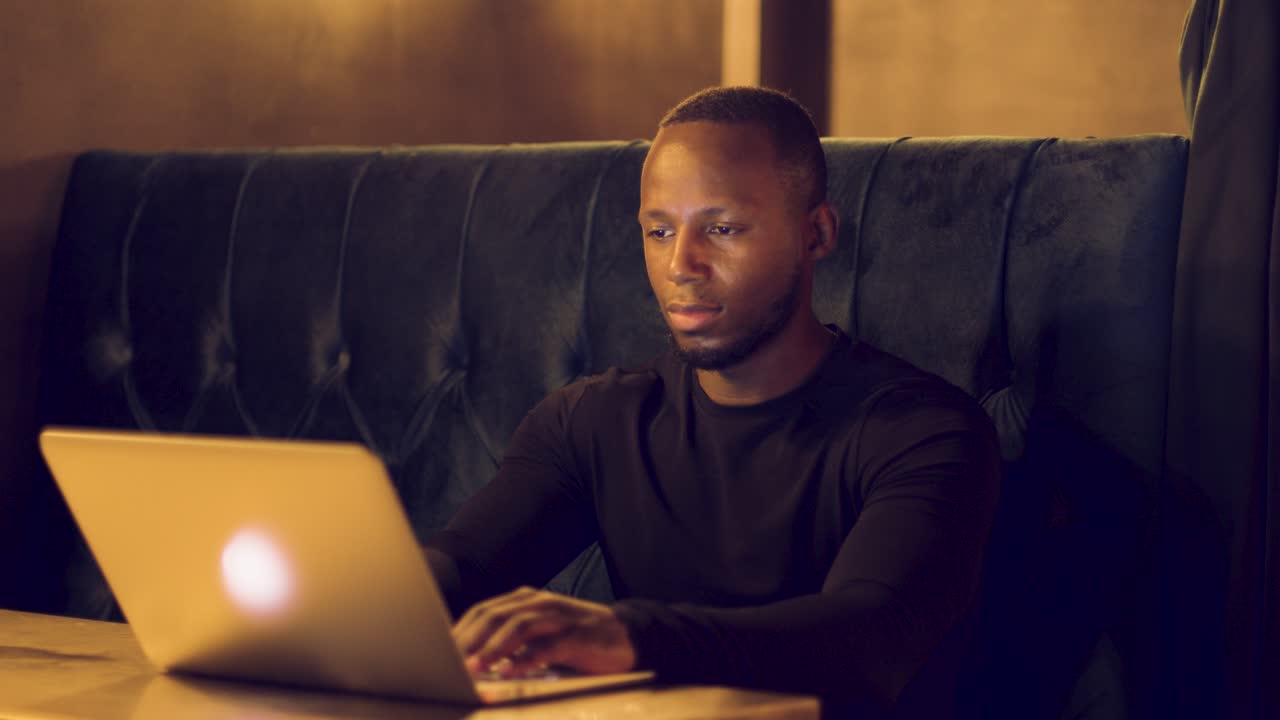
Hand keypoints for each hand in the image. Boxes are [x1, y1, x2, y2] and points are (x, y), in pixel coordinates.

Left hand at [452, 586, 636, 677]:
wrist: (625, 637)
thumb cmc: (575, 641)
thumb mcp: (539, 637)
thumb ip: (510, 643)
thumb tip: (471, 662)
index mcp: (525, 600)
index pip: (483, 611)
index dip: (460, 631)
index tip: (440, 654)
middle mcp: (539, 603)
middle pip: (495, 615)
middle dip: (469, 639)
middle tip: (450, 662)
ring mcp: (559, 616)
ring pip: (518, 625)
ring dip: (493, 649)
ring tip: (475, 668)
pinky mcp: (578, 635)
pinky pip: (548, 645)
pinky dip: (527, 658)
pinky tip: (512, 672)